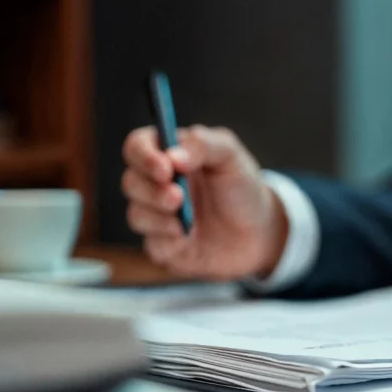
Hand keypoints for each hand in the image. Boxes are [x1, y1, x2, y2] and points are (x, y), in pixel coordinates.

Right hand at [121, 125, 287, 279]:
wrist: (261, 234)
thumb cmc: (243, 189)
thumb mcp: (231, 156)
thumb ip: (203, 145)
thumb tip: (172, 156)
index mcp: (168, 156)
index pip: (136, 147)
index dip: (143, 156)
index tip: (164, 169)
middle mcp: (157, 185)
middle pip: (130, 182)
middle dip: (152, 191)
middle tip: (178, 197)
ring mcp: (159, 217)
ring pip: (136, 215)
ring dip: (159, 218)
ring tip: (187, 222)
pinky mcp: (165, 247)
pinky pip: (152, 245)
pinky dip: (169, 242)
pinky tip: (188, 238)